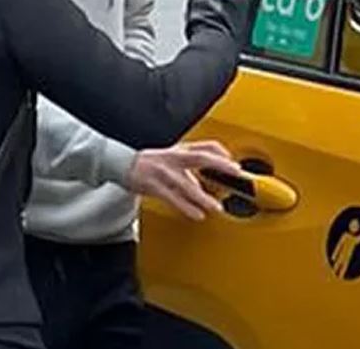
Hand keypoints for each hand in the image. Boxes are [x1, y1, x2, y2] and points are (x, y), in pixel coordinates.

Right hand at [125, 140, 242, 220]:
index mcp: (180, 150)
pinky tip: (197, 214)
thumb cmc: (151, 162)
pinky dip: (186, 207)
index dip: (222, 153)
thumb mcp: (172, 158)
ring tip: (216, 207)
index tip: (234, 163)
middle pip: (201, 157)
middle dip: (220, 164)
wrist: (123, 163)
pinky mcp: (155, 185)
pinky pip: (173, 198)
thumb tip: (204, 185)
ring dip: (203, 197)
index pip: (205, 145)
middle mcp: (174, 158)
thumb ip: (190, 169)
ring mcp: (165, 172)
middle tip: (236, 173)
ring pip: (187, 184)